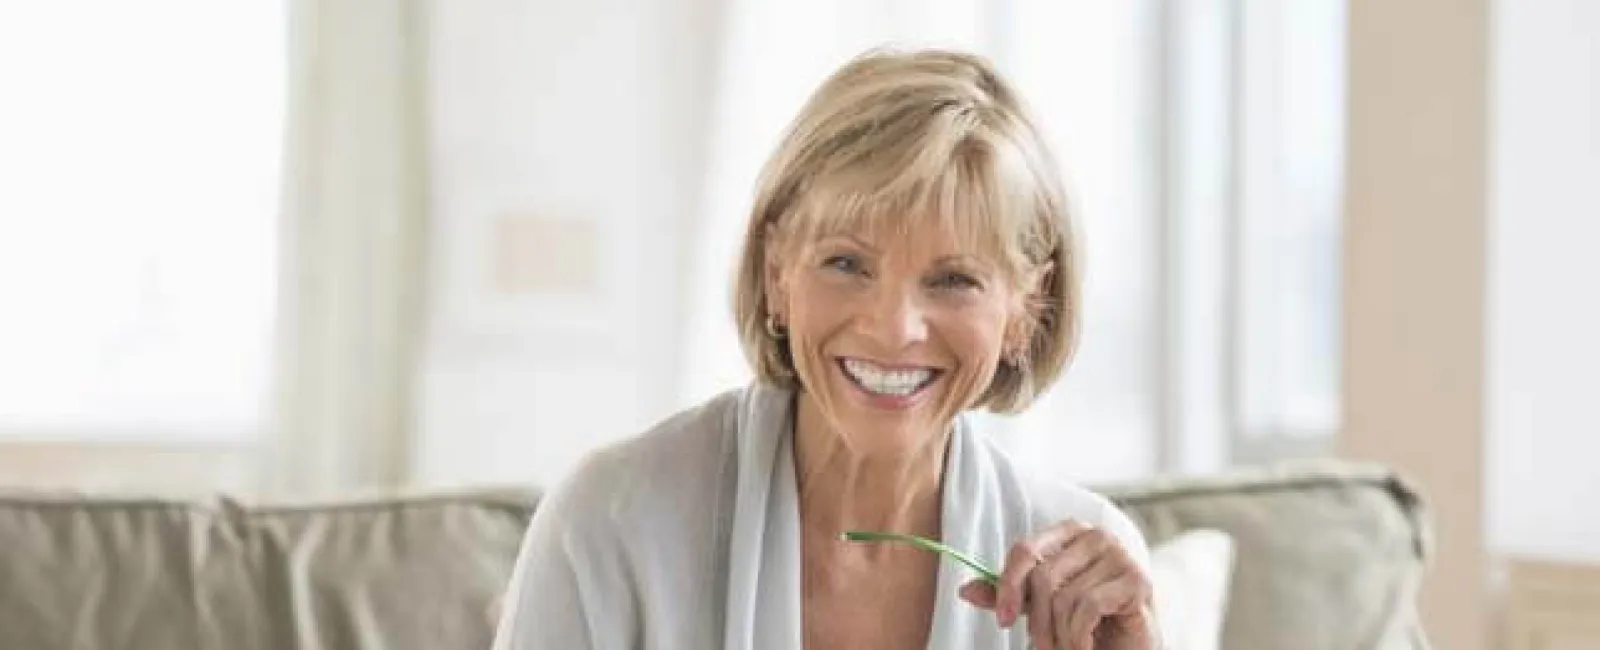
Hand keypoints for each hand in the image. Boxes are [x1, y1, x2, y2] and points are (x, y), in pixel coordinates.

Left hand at [958, 520, 1157, 649]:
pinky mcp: (1138, 580)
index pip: (1025, 550)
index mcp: (1069, 532)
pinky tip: (1085, 646)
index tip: (1004, 620)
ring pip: (1065, 596)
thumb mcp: (1039, 606)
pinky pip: (1089, 606)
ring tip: (1068, 647)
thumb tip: (965, 590)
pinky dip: (1080, 636)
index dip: (1008, 586)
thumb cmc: (1086, 622)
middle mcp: (1096, 535)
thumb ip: (1008, 594)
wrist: (1129, 648)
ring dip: (1061, 633)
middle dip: (1038, 621)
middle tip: (1042, 647)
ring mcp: (1120, 555)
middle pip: (1043, 575)